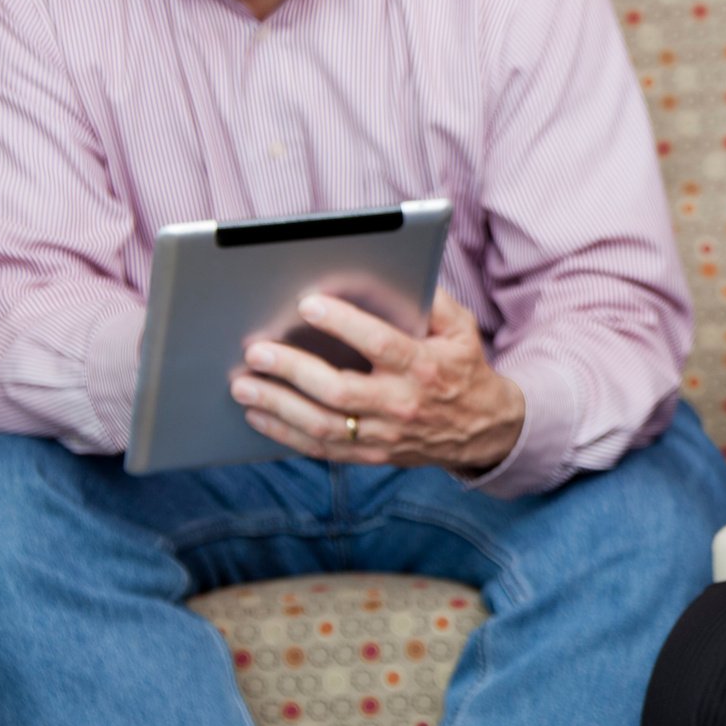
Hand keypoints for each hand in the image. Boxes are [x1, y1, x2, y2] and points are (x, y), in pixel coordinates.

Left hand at [229, 288, 525, 470]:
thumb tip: (397, 271)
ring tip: (243, 384)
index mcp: (425, 367)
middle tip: (256, 350)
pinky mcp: (371, 455)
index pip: (380, 344)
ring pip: (323, 424)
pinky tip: (257, 414)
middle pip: (339, 390)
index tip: (307, 304)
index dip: (343, 323)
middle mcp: (402, 404)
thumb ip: (432, 300)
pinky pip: (322, 449)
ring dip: (278, 405)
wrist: (483, 429)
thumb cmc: (461, 367)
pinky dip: (284, 434)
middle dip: (293, 369)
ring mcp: (384, 435)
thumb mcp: (461, 328)